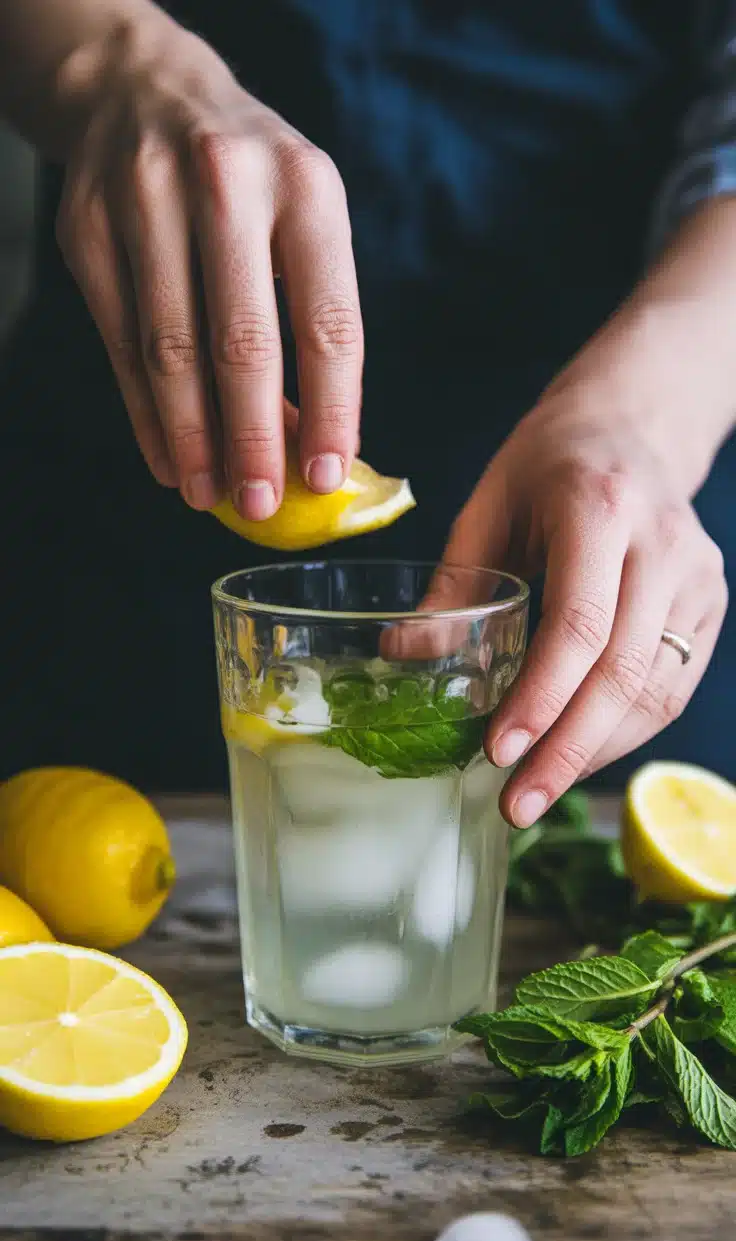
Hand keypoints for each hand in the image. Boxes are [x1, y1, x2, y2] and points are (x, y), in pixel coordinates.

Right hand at [55, 16, 362, 514]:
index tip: (325, 477)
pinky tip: (168, 458)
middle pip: (242, 342)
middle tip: (262, 504)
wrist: (143, 90)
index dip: (331, 410)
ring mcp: (145, 199)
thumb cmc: (248, 183)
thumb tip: (308, 445)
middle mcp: (226, 183)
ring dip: (192, 438)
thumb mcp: (301, 222)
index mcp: (306, 187)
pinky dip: (145, 413)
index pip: (327, 321)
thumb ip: (307, 321)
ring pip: (169, 349)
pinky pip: (120, 343)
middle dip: (253, 440)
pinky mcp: (88, 227)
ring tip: (209, 496)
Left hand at [441, 388, 727, 826]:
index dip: (541, 699)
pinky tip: (577, 754)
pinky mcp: (710, 602)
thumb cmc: (551, 460)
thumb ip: (455, 585)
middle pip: (622, 674)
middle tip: (515, 804)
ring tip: (537, 790)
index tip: (499, 752)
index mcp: (599, 509)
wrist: (635, 422)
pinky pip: (672, 686)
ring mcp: (697, 575)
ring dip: (594, 752)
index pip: (579, 626)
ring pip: (655, 692)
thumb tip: (403, 657)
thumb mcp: (487, 504)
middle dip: (567, 750)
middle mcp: (661, 544)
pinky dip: (624, 731)